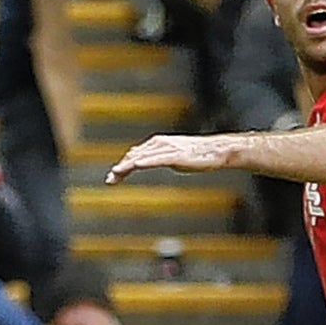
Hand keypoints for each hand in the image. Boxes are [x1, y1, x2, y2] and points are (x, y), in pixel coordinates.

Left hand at [105, 133, 237, 182]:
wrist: (216, 151)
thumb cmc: (196, 155)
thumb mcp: (171, 157)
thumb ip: (157, 158)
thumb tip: (144, 161)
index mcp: (157, 143)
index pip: (134, 154)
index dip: (122, 165)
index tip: (113, 177)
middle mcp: (159, 143)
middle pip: (134, 156)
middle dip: (120, 168)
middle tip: (109, 180)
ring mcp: (166, 148)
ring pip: (142, 157)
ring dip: (127, 166)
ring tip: (115, 175)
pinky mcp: (175, 155)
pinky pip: (156, 159)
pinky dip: (144, 162)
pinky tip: (135, 166)